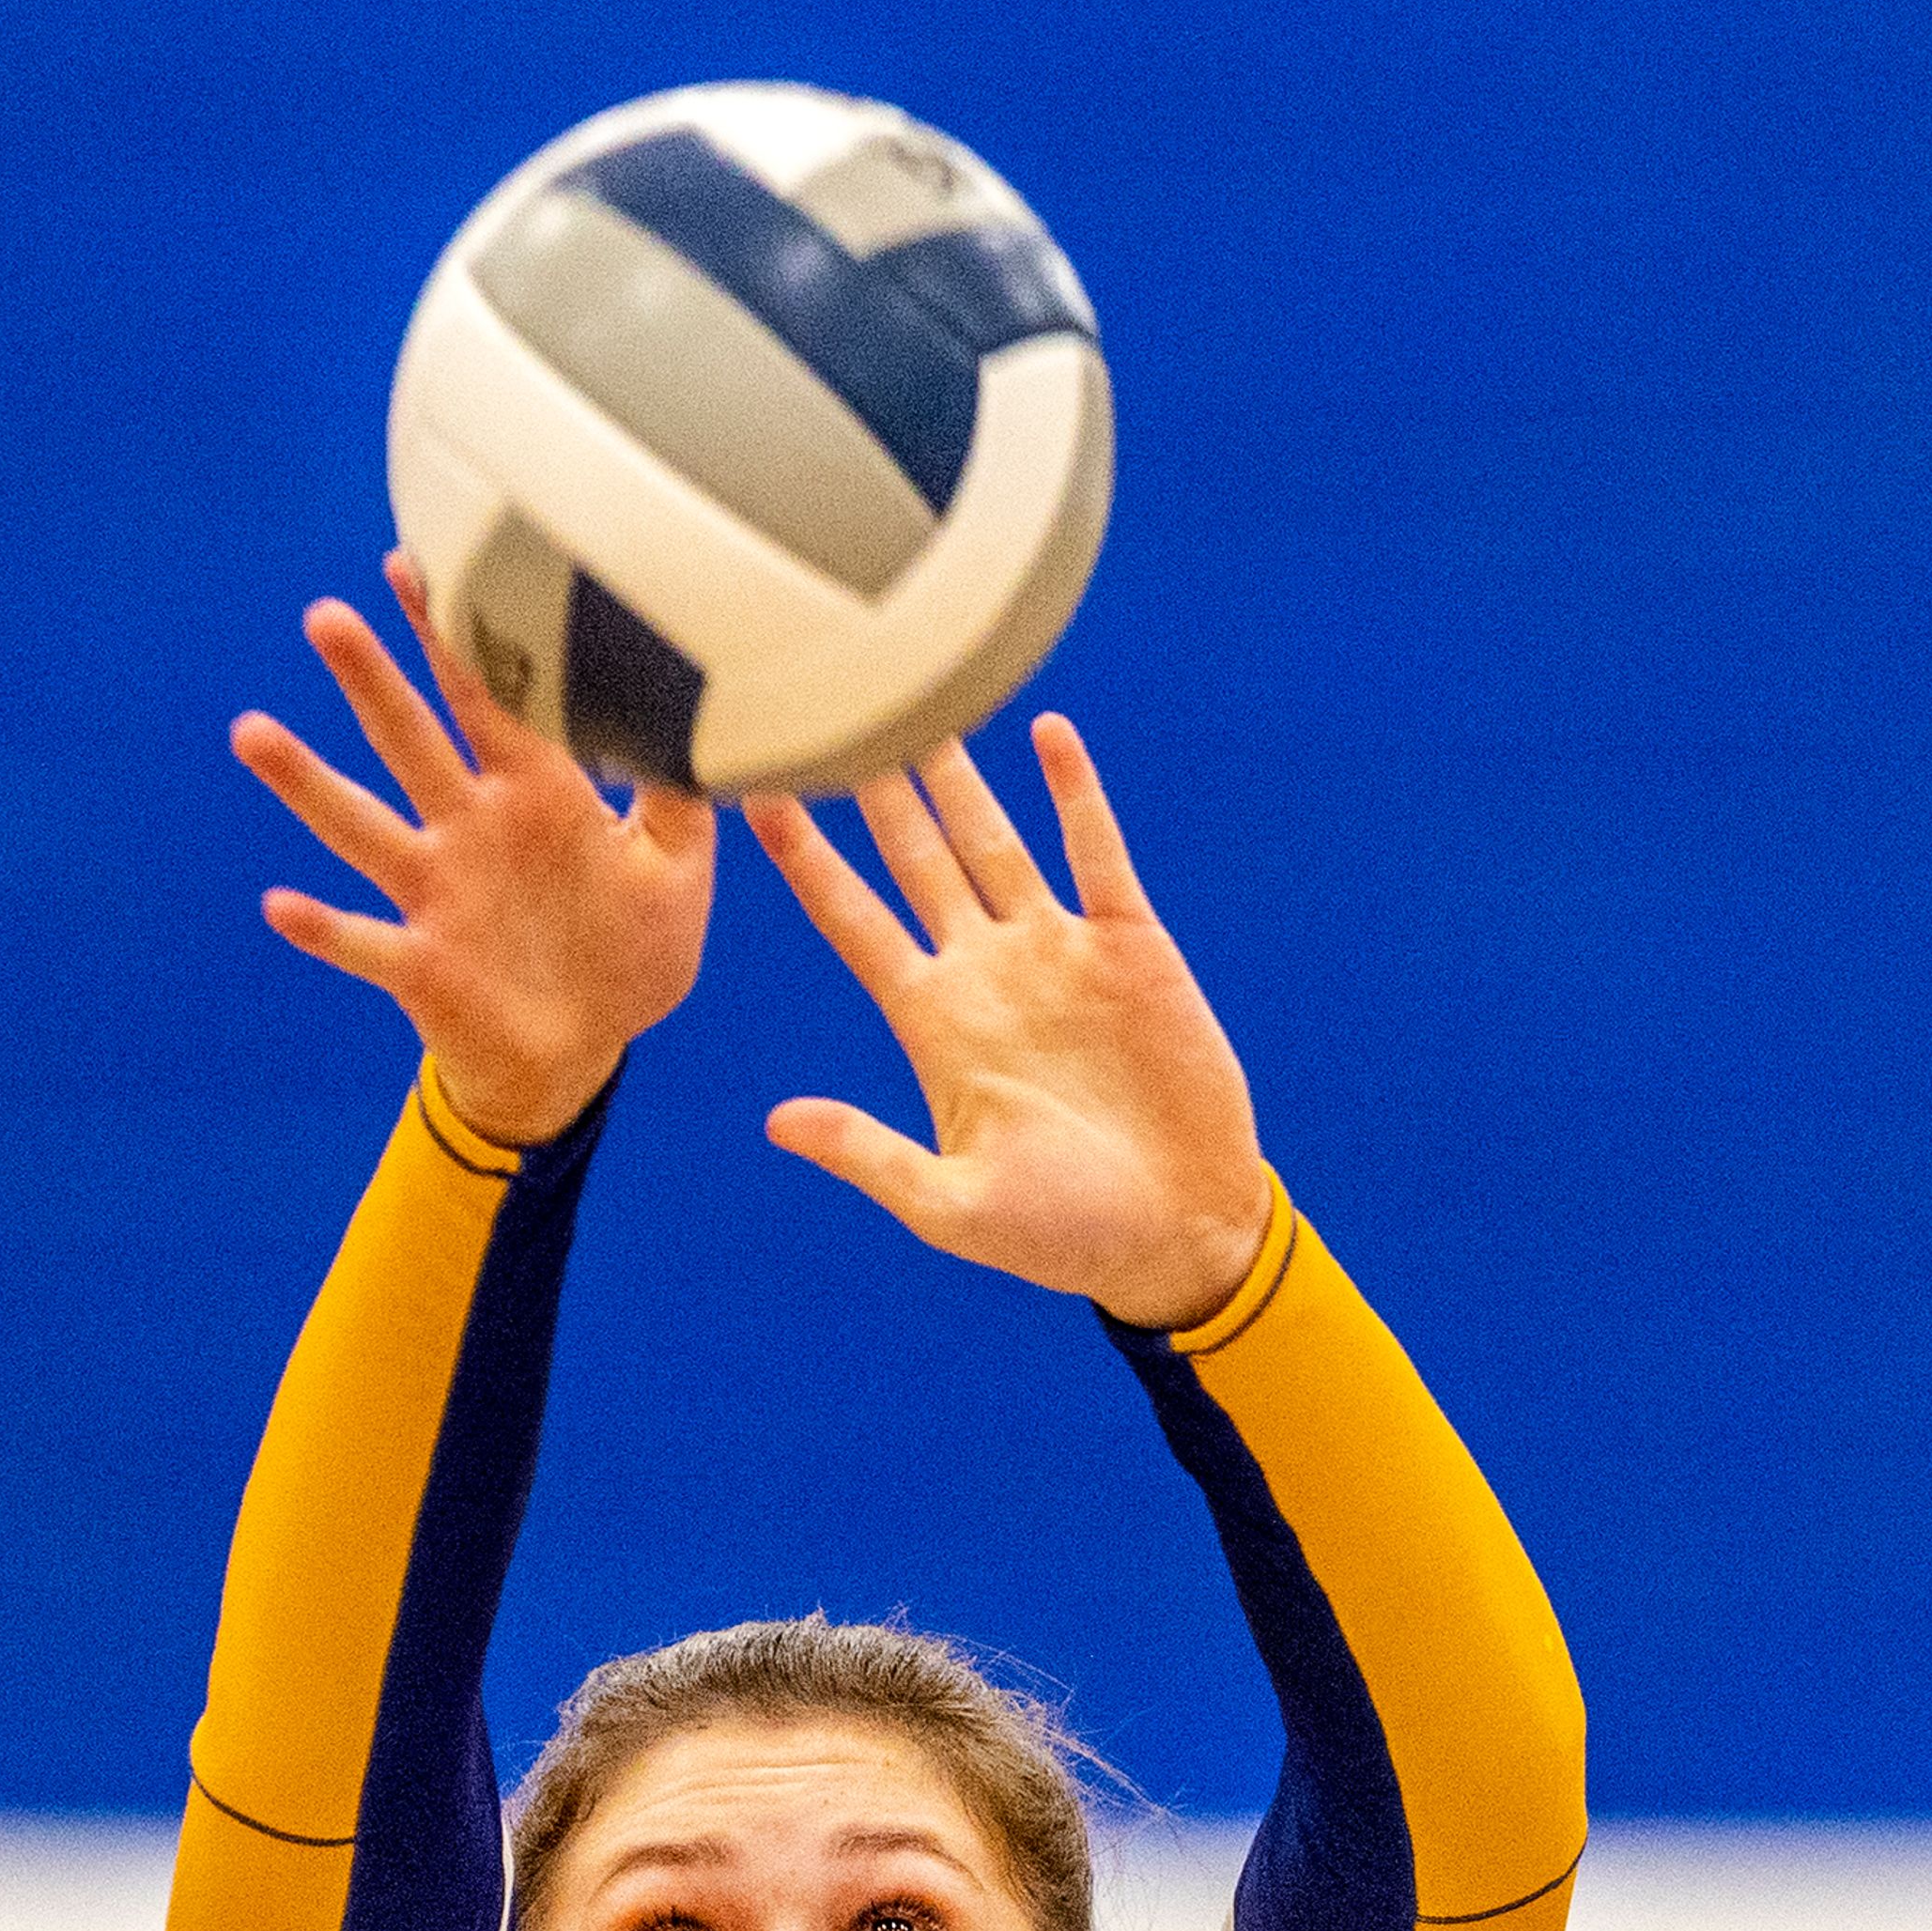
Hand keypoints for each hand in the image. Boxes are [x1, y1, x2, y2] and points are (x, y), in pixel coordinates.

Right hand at [235, 553, 714, 1145]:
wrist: (583, 1054)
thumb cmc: (629, 957)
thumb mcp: (678, 871)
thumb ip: (682, 795)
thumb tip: (705, 714)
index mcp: (536, 796)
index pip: (491, 698)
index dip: (455, 638)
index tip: (417, 566)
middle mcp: (471, 831)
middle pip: (411, 740)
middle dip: (371, 679)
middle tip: (326, 618)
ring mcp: (437, 895)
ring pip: (363, 826)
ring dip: (308, 783)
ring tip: (252, 733)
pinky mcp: (419, 964)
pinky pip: (364, 943)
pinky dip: (324, 929)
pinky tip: (281, 905)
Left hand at [744, 716, 1270, 1330]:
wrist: (1176, 1232)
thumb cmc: (1060, 1235)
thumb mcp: (950, 1206)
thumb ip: (867, 1154)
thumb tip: (779, 1124)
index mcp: (930, 1020)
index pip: (850, 921)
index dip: (806, 861)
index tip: (755, 798)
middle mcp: (983, 970)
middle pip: (912, 858)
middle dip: (870, 789)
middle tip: (823, 707)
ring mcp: (1055, 952)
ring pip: (993, 840)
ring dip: (960, 775)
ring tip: (920, 695)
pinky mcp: (1130, 947)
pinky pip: (1096, 854)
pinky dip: (1075, 794)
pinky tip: (1050, 734)